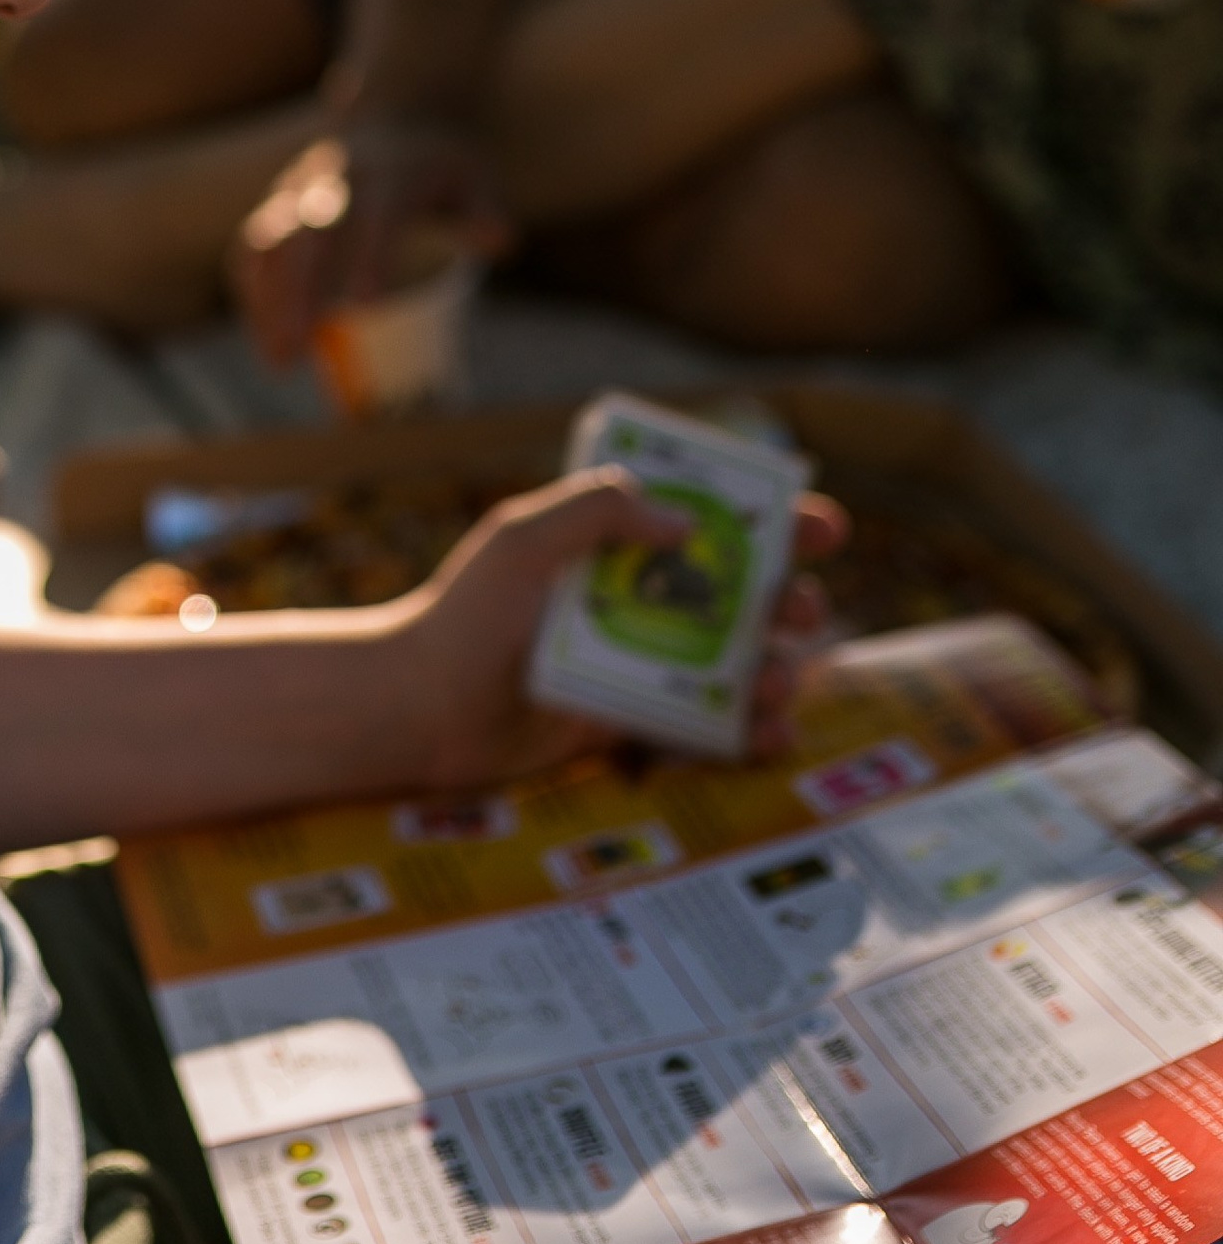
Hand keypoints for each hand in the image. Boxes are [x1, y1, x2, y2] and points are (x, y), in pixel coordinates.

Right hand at [232, 117, 508, 369]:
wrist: (393, 114)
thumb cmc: (437, 162)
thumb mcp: (471, 177)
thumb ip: (482, 209)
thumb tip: (500, 241)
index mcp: (385, 175)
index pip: (374, 215)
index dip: (369, 256)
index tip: (367, 306)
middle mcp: (334, 180)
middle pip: (306, 235)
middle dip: (296, 293)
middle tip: (294, 352)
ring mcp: (300, 190)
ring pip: (269, 241)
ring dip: (267, 300)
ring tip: (278, 359)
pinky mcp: (280, 204)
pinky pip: (255, 245)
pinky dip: (253, 288)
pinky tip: (264, 334)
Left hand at [375, 468, 842, 786]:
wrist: (421, 710)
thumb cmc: (465, 615)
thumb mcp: (523, 539)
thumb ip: (597, 511)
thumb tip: (684, 522)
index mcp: (618, 545)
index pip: (710, 522)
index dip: (775, 522)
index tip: (822, 527)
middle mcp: (640, 601)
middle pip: (744, 595)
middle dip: (790, 599)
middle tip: (795, 611)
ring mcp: (642, 664)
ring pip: (739, 664)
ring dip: (780, 669)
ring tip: (779, 681)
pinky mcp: (634, 725)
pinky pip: (707, 727)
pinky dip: (749, 731)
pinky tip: (770, 732)